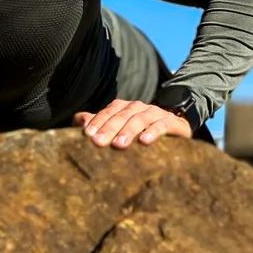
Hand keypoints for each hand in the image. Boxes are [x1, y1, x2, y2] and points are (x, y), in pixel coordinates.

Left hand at [73, 100, 192, 148]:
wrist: (175, 131)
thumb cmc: (140, 134)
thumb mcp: (118, 129)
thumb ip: (98, 124)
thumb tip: (78, 122)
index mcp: (124, 108)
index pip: (109, 111)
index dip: (98, 121)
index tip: (87, 135)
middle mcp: (139, 107)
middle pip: (122, 115)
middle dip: (109, 128)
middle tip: (98, 143)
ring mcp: (156, 113)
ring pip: (140, 119)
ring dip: (129, 131)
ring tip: (119, 145)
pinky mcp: (172, 123)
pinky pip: (162, 125)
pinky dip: (153, 132)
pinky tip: (145, 142)